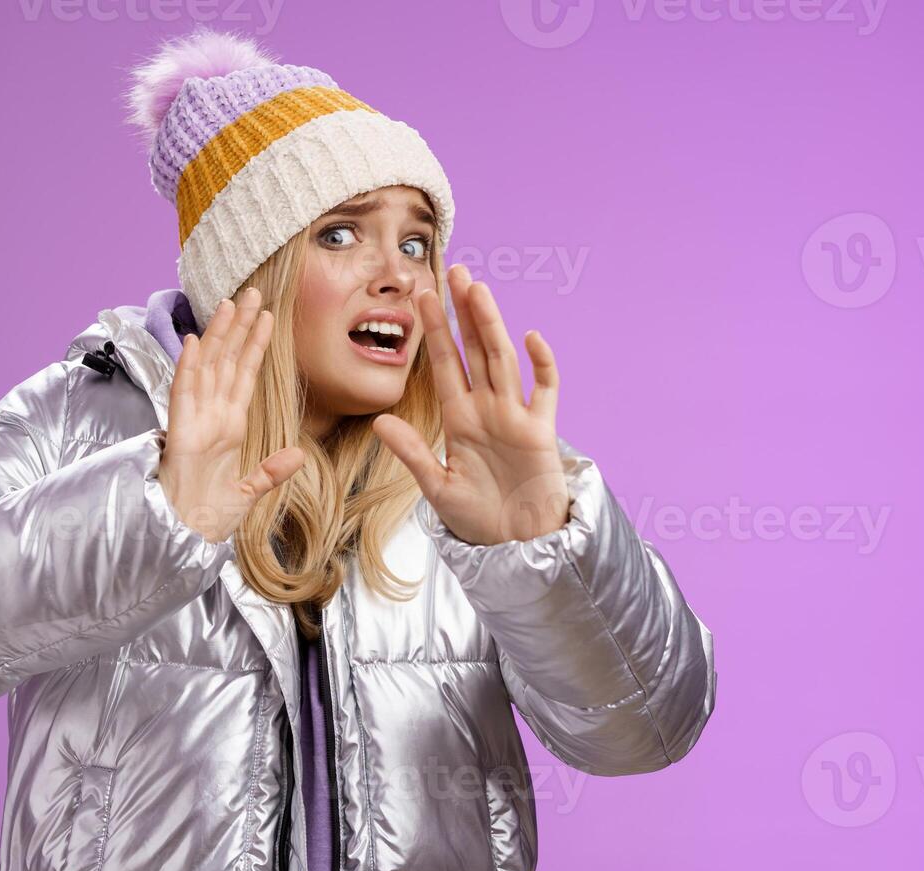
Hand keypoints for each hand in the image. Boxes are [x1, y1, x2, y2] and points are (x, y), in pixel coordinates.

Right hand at [158, 287, 308, 543]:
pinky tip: (196, 343)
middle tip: (252, 294)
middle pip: (226, 362)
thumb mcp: (249, 493)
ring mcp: (194, 422)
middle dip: (239, 328)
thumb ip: (270, 472)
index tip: (268, 318)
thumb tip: (299, 456)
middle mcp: (211, 417)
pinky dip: (188, 368)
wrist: (186, 536)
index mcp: (228, 426)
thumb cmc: (209, 516)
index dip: (255, 346)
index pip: (244, 376)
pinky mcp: (179, 433)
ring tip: (229, 304)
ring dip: (218, 336)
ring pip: (207, 368)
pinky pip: (183, 395)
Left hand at [373, 264, 572, 546]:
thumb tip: (379, 421)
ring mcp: (516, 417)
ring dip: (492, 325)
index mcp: (459, 419)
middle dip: (464, 312)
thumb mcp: (436, 487)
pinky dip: (542, 365)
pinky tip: (530, 337)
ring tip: (478, 290)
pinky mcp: (541, 432)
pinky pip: (545, 392)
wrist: (516, 547)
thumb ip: (412, 453)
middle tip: (453, 270)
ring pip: (503, 360)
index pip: (444, 365)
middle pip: (475, 351)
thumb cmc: (478, 520)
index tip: (420, 296)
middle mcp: (487, 410)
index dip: (434, 332)